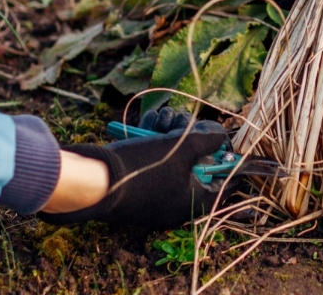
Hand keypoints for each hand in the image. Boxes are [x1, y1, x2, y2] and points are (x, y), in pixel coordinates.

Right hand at [39, 108, 226, 228]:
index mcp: (192, 202)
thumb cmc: (143, 167)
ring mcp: (154, 196)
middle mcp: (175, 203)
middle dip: (190, 137)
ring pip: (172, 158)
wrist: (92, 180)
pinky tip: (146, 125)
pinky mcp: (136, 186)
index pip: (223, 185)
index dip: (229, 162)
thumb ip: (208, 139)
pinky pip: (153, 163)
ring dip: (169, 133)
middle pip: (195, 165)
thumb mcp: (183, 147)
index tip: (230, 145)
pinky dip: (152, 142)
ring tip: (160, 119)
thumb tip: (220, 135)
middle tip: (183, 120)